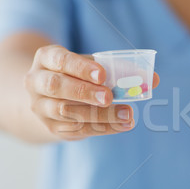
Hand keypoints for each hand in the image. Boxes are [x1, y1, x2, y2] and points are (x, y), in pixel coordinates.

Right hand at [23, 45, 158, 139]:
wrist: (48, 98)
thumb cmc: (77, 75)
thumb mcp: (91, 66)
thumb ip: (120, 69)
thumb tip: (153, 79)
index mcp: (46, 58)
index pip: (60, 60)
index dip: (80, 67)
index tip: (103, 74)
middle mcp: (36, 82)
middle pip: (56, 87)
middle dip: (84, 92)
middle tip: (110, 96)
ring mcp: (41, 107)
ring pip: (66, 112)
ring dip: (99, 114)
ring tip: (128, 114)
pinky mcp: (51, 127)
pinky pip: (76, 129)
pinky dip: (102, 127)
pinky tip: (123, 125)